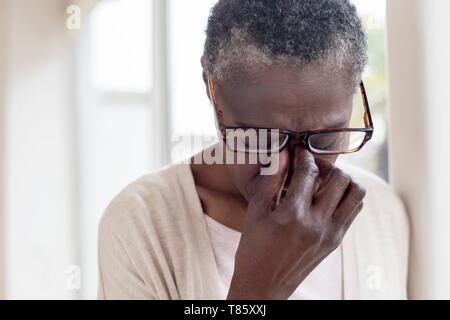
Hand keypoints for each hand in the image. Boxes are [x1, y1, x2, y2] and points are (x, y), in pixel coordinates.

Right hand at [227, 145, 365, 299]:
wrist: (264, 286)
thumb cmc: (253, 248)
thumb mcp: (256, 210)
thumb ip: (272, 180)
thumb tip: (283, 154)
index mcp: (292, 214)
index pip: (309, 172)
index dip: (304, 155)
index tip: (298, 150)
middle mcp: (317, 223)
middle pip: (340, 178)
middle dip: (326, 164)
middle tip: (311, 165)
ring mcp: (331, 233)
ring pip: (356, 193)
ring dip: (342, 179)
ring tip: (324, 179)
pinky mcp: (336, 241)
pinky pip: (353, 210)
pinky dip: (346, 196)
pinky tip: (327, 196)